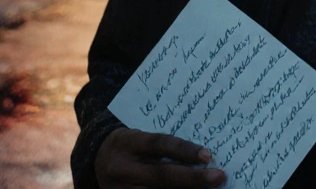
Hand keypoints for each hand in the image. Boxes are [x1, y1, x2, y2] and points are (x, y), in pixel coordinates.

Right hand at [94, 127, 226, 187]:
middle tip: (219, 177)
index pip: (159, 144)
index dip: (184, 149)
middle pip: (162, 175)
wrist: (96, 160)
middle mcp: (123, 168)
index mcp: (128, 142)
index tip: (208, 155)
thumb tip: (203, 155)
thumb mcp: (140, 136)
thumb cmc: (130, 145)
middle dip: (193, 178)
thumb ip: (165, 145)